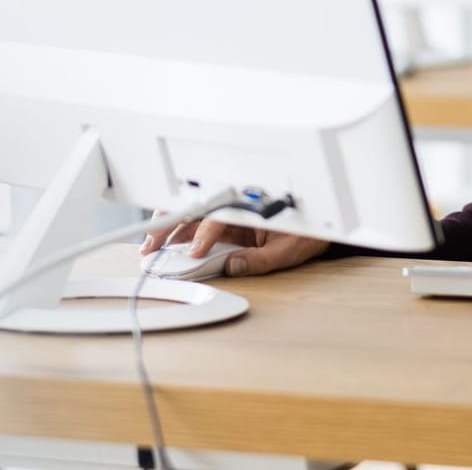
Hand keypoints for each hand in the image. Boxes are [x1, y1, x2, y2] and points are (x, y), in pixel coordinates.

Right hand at [140, 213, 328, 276]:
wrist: (321, 225)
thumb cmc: (307, 232)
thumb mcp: (287, 250)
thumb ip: (260, 260)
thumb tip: (232, 266)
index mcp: (250, 207)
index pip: (218, 219)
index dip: (203, 236)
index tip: (193, 254)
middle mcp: (236, 205)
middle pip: (196, 211)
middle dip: (170, 226)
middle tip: (152, 246)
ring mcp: (230, 212)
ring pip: (192, 216)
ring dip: (169, 229)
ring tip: (150, 246)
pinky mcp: (228, 221)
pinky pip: (199, 225)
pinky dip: (180, 233)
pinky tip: (166, 244)